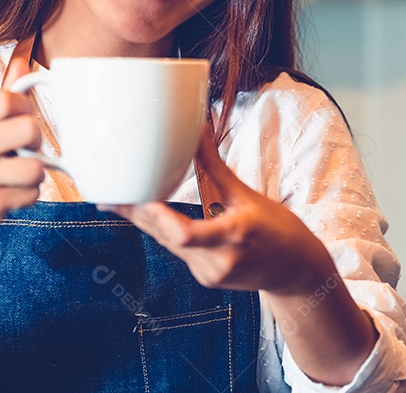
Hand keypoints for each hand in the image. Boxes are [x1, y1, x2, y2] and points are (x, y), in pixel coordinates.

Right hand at [0, 57, 46, 247]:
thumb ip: (5, 97)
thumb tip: (22, 62)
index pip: (7, 99)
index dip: (26, 108)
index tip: (22, 121)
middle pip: (29, 130)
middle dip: (37, 143)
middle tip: (25, 152)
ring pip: (36, 168)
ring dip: (35, 176)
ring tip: (18, 176)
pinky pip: (31, 195)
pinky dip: (28, 197)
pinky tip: (12, 195)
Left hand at [103, 122, 334, 296]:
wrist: (297, 272)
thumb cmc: (280, 230)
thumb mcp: (249, 195)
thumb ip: (216, 165)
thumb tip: (198, 129)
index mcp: (234, 236)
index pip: (186, 234)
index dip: (159, 219)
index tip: (139, 199)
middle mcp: (218, 260)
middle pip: (167, 236)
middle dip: (137, 213)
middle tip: (109, 193)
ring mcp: (210, 273)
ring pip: (167, 243)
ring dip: (145, 222)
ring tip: (116, 200)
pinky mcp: (205, 277)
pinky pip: (177, 250)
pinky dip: (162, 230)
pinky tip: (145, 215)